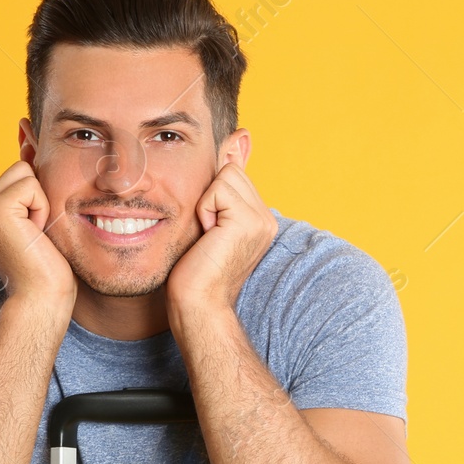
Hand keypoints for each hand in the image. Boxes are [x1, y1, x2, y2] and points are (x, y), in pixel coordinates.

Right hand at [0, 161, 75, 317]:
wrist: (43, 298)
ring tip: (35, 235)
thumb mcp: (40, 217)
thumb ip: (31, 182)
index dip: (37, 197)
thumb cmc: (48, 266)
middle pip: (21, 168)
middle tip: (36, 235)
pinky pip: (30, 185)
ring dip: (40, 202)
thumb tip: (28, 136)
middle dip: (39, 197)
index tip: (35, 230)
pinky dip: (41, 208)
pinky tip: (34, 235)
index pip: (18, 175)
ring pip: (25, 173)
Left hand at [166, 162, 277, 319]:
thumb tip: (223, 159)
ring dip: (208, 202)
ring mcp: (261, 220)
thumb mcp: (213, 228)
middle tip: (208, 233)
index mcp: (261, 220)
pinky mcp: (247, 221)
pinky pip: (217, 189)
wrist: (199, 304)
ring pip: (226, 175)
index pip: (235, 176)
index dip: (213, 196)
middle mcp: (267, 219)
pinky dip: (204, 209)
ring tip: (209, 234)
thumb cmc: (196, 271)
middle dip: (211, 195)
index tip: (210, 231)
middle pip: (232, 170)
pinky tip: (208, 236)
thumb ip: (222, 200)